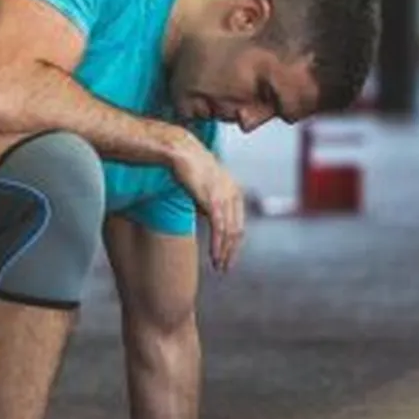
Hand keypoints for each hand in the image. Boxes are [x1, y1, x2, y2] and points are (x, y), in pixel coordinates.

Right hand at [170, 138, 244, 272]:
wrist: (180, 151)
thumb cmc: (188, 166)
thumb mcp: (204, 186)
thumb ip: (209, 202)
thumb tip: (210, 216)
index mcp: (234, 192)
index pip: (238, 224)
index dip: (234, 243)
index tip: (227, 256)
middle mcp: (234, 196)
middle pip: (237, 232)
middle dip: (232, 252)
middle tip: (225, 267)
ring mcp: (225, 198)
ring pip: (230, 233)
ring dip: (225, 253)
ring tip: (219, 267)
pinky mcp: (214, 200)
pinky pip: (219, 229)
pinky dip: (218, 246)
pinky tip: (215, 257)